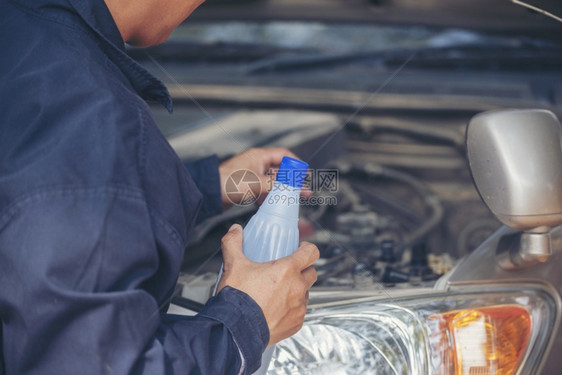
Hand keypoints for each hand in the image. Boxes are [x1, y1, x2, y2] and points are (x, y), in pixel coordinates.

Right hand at [216, 224, 318, 345]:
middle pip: (312, 273)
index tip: (300, 249)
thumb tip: (234, 231)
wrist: (235, 331)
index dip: (307, 249)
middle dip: (303, 270)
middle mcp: (297, 288)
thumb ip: (233, 243)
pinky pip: (300, 312)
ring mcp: (298, 307)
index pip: (311, 252)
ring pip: (306, 293)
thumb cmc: (237, 299)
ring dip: (297, 290)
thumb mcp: (233, 265)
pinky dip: (292, 309)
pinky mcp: (296, 324)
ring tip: (279, 292)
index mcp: (287, 270)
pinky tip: (277, 309)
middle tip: (287, 271)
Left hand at [219, 148, 311, 208]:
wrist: (209, 193)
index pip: (283, 155)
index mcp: (259, 156)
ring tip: (294, 198)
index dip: (296, 164)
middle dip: (292, 181)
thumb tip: (291, 186)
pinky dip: (271, 196)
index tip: (305, 174)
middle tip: (304, 189)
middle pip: (280, 170)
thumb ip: (277, 184)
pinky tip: (275, 203)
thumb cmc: (227, 183)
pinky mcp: (247, 187)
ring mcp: (252, 175)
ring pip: (273, 182)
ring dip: (283, 190)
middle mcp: (256, 164)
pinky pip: (264, 190)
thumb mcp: (258, 183)